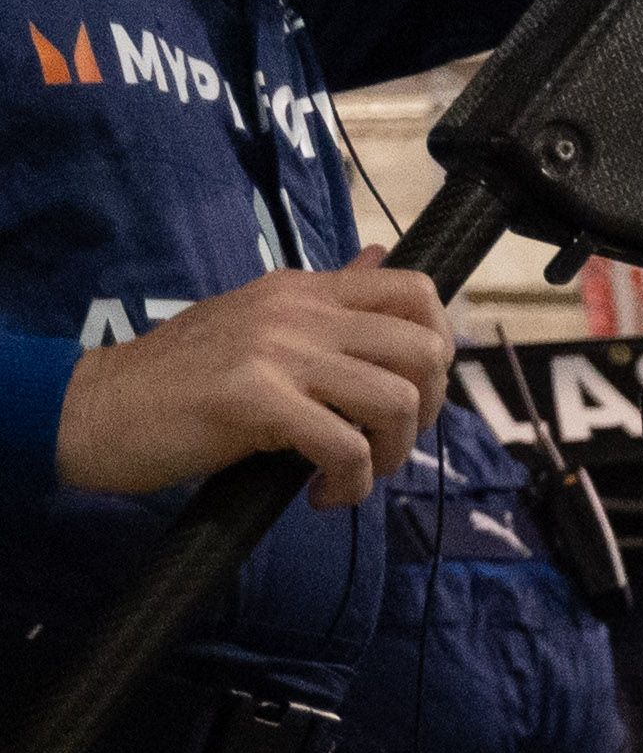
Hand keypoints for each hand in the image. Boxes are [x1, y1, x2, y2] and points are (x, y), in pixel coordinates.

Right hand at [57, 264, 446, 502]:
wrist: (93, 408)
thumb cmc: (177, 378)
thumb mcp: (255, 320)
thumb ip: (324, 300)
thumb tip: (380, 257)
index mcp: (301, 289)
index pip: (414, 289)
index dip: (440, 344)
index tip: (414, 390)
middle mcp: (296, 311)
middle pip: (424, 349)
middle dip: (426, 410)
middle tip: (384, 441)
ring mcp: (275, 352)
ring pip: (396, 400)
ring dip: (389, 454)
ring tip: (351, 473)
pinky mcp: (254, 400)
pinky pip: (347, 447)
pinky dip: (350, 484)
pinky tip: (321, 495)